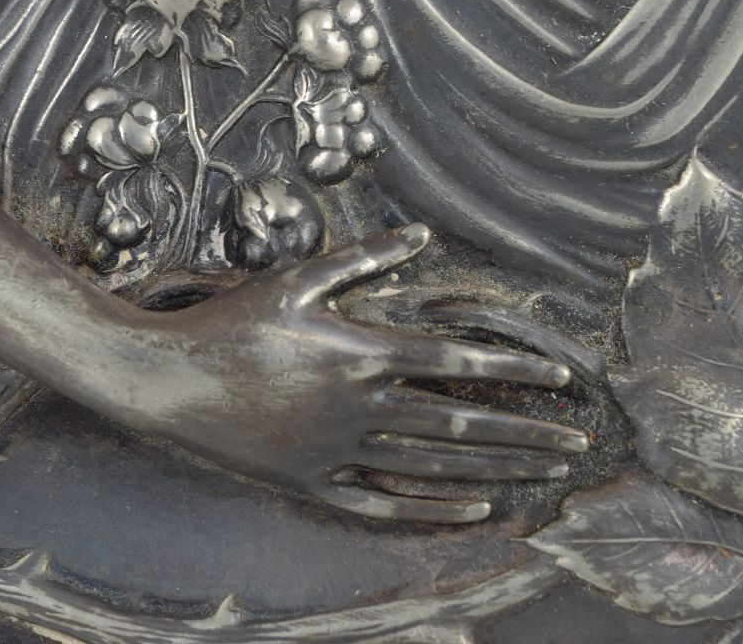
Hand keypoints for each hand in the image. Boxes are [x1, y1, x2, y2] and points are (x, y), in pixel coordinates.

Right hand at [132, 223, 587, 522]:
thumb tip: (419, 234)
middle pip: (460, 424)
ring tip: (544, 476)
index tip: (561, 380)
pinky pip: (385, 502)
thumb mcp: (295, 280)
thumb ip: (362, 259)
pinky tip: (476, 507)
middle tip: (576, 443)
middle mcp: (359, 407)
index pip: (457, 363)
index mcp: (361, 354)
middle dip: (525, 433)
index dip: (513, 369)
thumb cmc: (229, 322)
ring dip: (496, 470)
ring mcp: (337, 451)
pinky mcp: (313, 482)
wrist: (166, 379)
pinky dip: (434, 508)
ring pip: (434, 466)